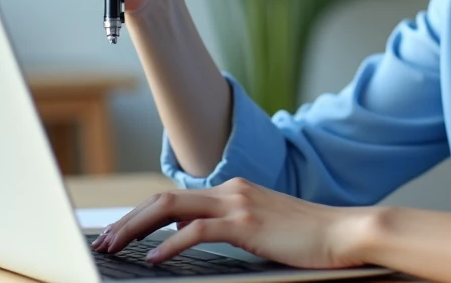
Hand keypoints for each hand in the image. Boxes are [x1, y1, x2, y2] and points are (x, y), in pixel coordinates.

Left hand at [91, 178, 372, 269]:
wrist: (345, 232)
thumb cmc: (310, 239)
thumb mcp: (264, 230)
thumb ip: (233, 230)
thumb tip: (198, 239)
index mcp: (234, 190)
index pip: (177, 198)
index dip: (143, 214)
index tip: (121, 233)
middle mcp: (232, 189)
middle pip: (165, 198)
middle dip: (129, 219)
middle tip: (105, 240)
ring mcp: (238, 203)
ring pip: (171, 208)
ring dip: (137, 228)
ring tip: (115, 247)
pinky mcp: (246, 223)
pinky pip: (196, 231)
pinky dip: (168, 244)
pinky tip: (153, 259)